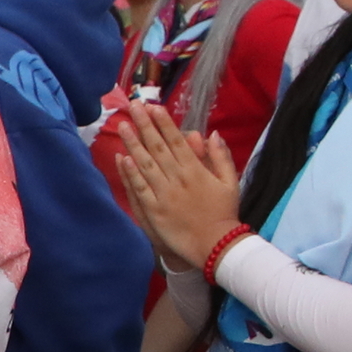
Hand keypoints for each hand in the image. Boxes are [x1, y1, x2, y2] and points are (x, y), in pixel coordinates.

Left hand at [113, 101, 242, 272]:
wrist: (215, 246)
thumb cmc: (224, 213)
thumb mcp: (230, 182)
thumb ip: (221, 157)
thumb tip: (212, 133)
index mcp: (196, 170)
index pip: (176, 141)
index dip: (163, 122)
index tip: (153, 107)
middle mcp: (178, 178)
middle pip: (157, 147)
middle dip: (144, 125)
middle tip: (132, 106)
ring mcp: (164, 194)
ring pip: (145, 164)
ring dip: (133, 143)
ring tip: (122, 125)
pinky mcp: (154, 211)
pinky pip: (139, 188)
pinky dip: (130, 173)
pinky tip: (122, 158)